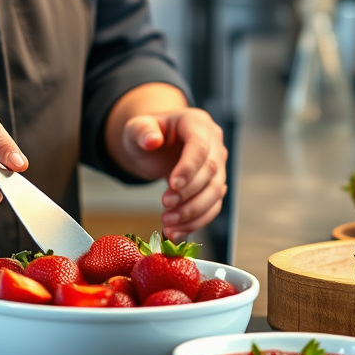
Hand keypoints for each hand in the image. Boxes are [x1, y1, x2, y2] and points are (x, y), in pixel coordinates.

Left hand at [117, 108, 227, 241]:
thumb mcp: (136, 128)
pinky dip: (196, 222)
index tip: (172, 185)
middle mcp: (213, 142)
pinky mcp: (214, 185)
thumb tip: (152, 140)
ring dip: (193, 212)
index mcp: (197, 123)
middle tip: (165, 205)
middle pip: (211, 171)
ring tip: (168, 223)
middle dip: (189, 193)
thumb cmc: (146, 134)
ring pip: (215, 192)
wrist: (152, 147)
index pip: (200, 146)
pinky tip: (176, 232)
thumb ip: (141, 131)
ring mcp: (218, 165)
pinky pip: (212, 207)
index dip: (189, 167)